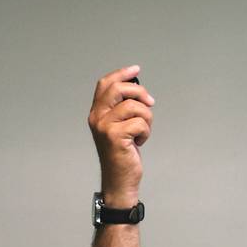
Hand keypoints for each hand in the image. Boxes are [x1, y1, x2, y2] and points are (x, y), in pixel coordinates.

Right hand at [88, 64, 154, 201]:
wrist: (119, 177)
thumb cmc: (123, 152)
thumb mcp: (119, 126)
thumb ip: (122, 109)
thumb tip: (138, 90)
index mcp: (96, 112)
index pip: (105, 84)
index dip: (121, 74)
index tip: (136, 69)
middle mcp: (97, 117)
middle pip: (120, 89)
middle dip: (140, 93)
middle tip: (150, 103)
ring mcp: (105, 126)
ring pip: (135, 107)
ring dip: (147, 119)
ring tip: (142, 132)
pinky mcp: (115, 136)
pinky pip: (141, 123)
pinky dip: (146, 132)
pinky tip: (139, 142)